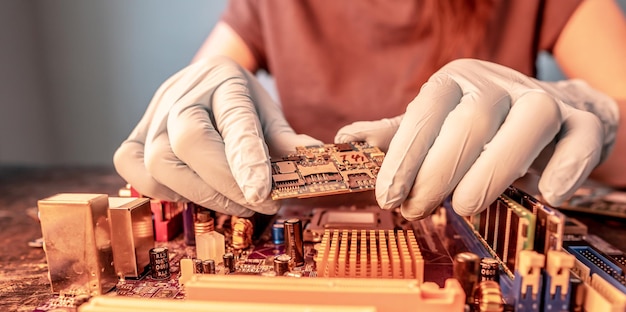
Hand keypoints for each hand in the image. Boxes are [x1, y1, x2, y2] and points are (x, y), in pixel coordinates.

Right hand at [114, 56, 320, 216]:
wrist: (206, 84)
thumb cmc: (241, 104)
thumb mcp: (271, 115)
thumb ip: (288, 141)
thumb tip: (314, 161)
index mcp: (225, 79)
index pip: (234, 120)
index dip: (247, 160)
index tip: (262, 195)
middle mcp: (183, 93)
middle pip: (190, 142)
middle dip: (225, 185)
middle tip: (257, 204)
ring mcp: (153, 114)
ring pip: (160, 162)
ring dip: (201, 195)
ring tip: (234, 203)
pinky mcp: (135, 136)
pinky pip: (135, 169)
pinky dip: (164, 191)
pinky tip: (196, 193)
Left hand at [336, 59, 618, 219]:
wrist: (551, 109)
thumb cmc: (480, 125)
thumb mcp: (434, 125)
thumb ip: (397, 135)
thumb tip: (347, 140)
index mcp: (455, 83)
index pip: (425, 111)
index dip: (404, 155)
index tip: (388, 196)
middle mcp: (498, 85)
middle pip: (470, 120)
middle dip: (439, 171)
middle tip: (417, 210)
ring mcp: (543, 99)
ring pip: (529, 121)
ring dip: (495, 168)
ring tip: (466, 207)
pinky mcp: (584, 121)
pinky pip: (580, 138)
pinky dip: (566, 166)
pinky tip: (546, 194)